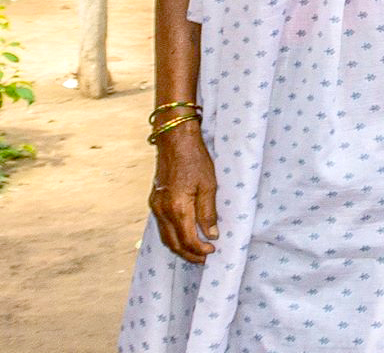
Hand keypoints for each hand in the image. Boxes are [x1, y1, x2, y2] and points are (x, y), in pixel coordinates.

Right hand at [149, 123, 218, 263]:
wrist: (174, 142)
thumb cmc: (195, 160)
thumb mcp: (209, 186)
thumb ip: (208, 213)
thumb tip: (211, 235)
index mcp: (177, 208)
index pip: (187, 239)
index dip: (200, 249)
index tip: (213, 251)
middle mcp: (162, 211)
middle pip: (173, 243)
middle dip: (188, 254)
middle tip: (204, 259)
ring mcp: (155, 207)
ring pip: (165, 236)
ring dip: (179, 247)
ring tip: (195, 251)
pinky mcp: (154, 201)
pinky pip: (162, 226)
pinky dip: (172, 235)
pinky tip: (183, 235)